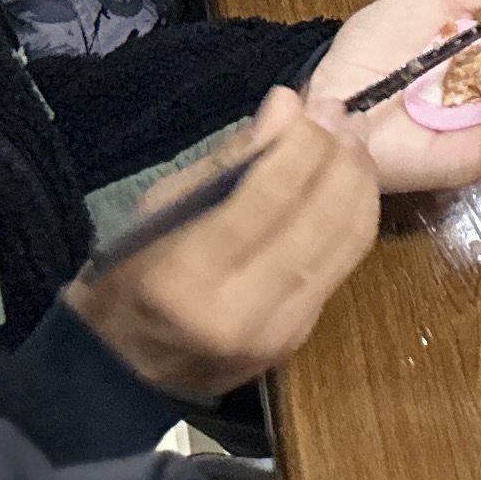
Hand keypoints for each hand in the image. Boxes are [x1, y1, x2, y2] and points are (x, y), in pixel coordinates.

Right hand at [61, 88, 377, 400]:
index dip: (303, 141)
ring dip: (360, 181)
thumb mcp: (155, 212)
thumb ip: (228, 160)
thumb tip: (286, 105)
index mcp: (188, 276)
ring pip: (347, 241)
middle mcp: (240, 312)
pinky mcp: (297, 339)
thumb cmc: (125, 281)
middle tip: (342, 114)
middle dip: (340, 155)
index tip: (311, 103)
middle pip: (321, 217)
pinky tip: (347, 184)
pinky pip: (344, 266)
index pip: (271, 195)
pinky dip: (354, 216)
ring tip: (351, 140)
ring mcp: (275, 333)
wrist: (121, 376)